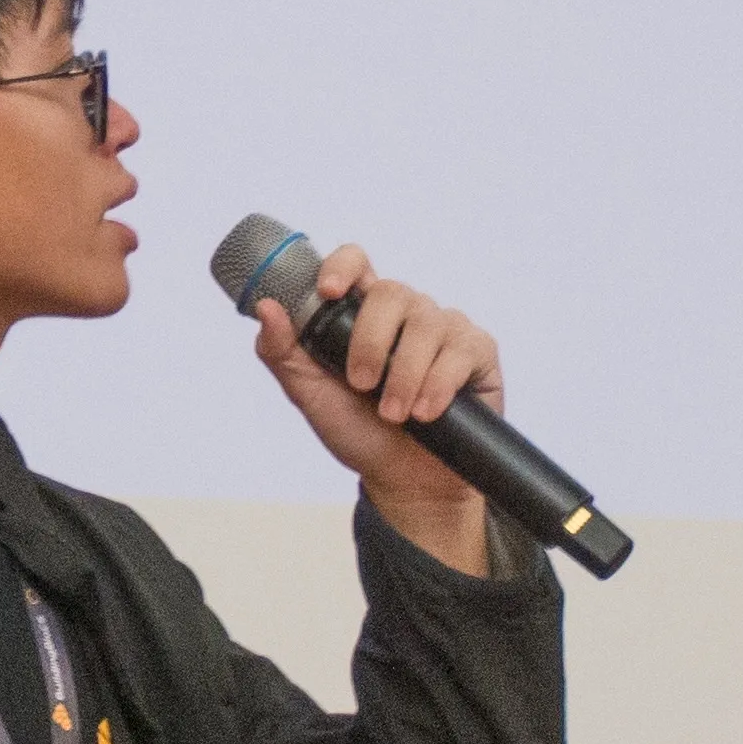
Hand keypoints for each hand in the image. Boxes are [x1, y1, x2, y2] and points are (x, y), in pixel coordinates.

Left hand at [248, 240, 499, 556]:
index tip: (328, 293)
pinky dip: (439, 384)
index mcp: (363, 312)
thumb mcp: (310, 396)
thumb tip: (265, 307)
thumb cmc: (358, 432)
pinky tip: (428, 412)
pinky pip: (461, 350)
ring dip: (405, 376)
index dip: (342, 266)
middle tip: (362, 386)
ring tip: (396, 414)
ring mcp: (444, 328)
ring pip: (426, 324)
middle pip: (391, 292)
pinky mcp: (477, 352)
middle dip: (371, 343)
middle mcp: (406, 312)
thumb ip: (283, 353)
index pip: (356, 262)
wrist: (406, 481)